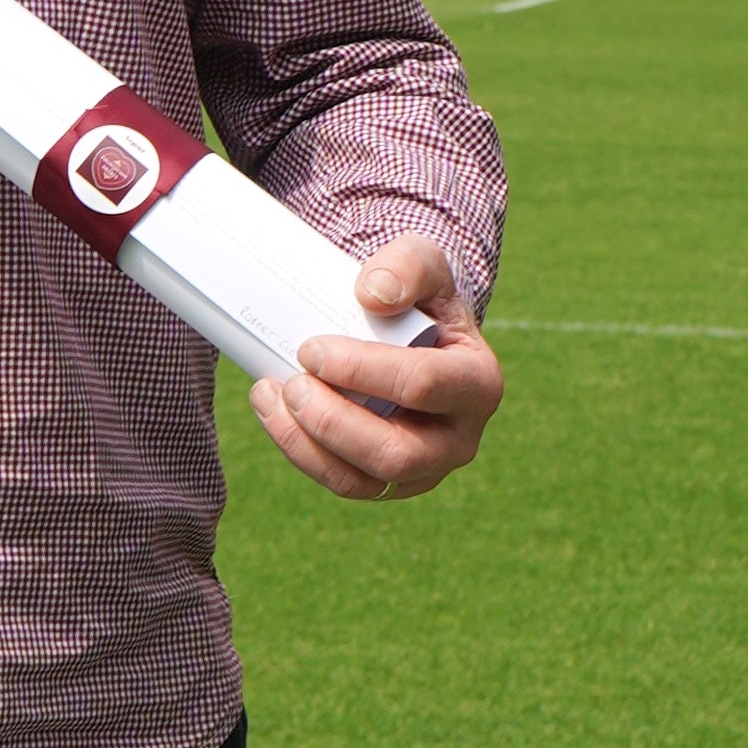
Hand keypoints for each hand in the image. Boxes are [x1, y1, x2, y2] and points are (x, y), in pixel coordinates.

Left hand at [247, 236, 502, 505]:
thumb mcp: (421, 262)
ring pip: (361, 481)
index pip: (421, 385)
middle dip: (332, 421)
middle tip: (292, 381)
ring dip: (304, 443)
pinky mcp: (386, 483)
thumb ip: (407, 264)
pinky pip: (341, 484)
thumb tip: (372, 295)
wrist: (408, 335)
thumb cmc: (416, 299)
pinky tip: (274, 414)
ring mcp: (423, 469)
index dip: (360, 370)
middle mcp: (460, 440)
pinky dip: (300, 453)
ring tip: (269, 395)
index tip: (312, 347)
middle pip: (395, 452)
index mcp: (478, 384)